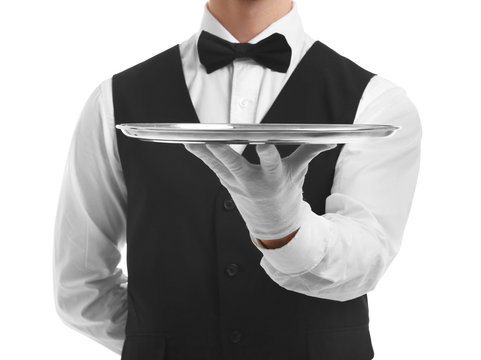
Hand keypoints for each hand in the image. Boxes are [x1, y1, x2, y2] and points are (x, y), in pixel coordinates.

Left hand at [184, 142, 336, 239]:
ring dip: (205, 153)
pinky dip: (202, 155)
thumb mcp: (299, 174)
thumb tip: (330, 140)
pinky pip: (213, 167)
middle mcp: (253, 182)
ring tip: (190, 141)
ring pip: (219, 166)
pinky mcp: (228, 183)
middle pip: (237, 166)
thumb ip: (310, 152)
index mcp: (275, 179)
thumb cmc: (287, 196)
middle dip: (224, 154)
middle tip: (213, 142)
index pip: (273, 165)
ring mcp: (237, 184)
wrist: (273, 226)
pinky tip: (190, 144)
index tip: (264, 143)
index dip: (268, 155)